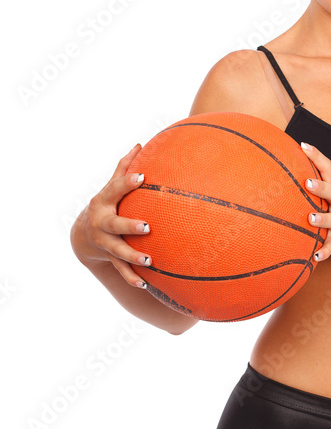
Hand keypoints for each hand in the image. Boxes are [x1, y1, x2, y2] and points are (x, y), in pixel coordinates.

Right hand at [70, 144, 152, 286]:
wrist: (83, 235)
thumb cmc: (107, 204)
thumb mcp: (110, 187)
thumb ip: (124, 167)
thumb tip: (140, 143)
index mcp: (104, 201)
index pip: (115, 189)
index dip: (127, 183)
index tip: (142, 177)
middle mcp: (102, 223)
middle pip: (115, 224)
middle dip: (129, 225)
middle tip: (147, 226)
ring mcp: (104, 242)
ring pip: (118, 250)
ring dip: (133, 256)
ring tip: (149, 260)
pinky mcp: (109, 258)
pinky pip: (120, 269)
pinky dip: (131, 278)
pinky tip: (145, 284)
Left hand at [301, 142, 330, 262]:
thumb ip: (319, 186)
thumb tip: (288, 173)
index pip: (329, 169)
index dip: (317, 157)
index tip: (303, 145)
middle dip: (321, 187)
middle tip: (307, 183)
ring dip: (322, 219)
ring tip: (310, 218)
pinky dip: (325, 251)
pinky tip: (315, 257)